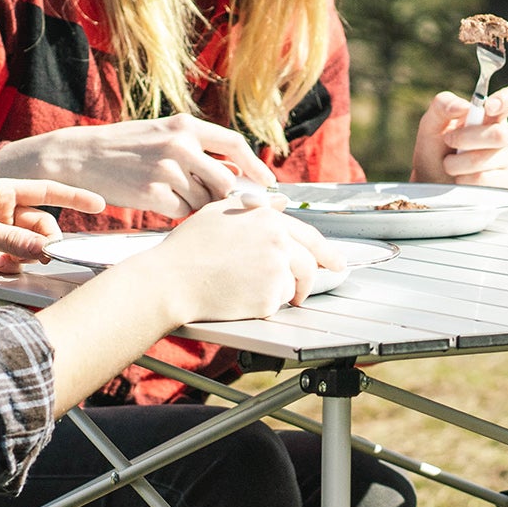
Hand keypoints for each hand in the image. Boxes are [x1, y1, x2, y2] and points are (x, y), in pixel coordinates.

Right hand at [0, 115, 271, 215]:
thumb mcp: (162, 136)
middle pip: (224, 181)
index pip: (234, 144)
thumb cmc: (125, 148)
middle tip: (212, 202)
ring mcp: (166, 170)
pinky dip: (175, 213)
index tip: (268, 183)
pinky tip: (156, 201)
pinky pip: (182, 213)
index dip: (255, 166)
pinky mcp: (153, 194)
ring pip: (203, 200)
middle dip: (222, 197)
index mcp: (184, 125)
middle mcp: (179, 144)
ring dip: (194, 205)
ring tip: (170, 193)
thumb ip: (198, 151)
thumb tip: (236, 175)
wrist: (79, 157)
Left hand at [0, 178, 103, 304]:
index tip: (100, 204)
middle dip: (46, 239)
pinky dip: (15, 268)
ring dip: (28, 255)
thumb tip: (45, 248)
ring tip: (13, 263)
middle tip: (46, 254)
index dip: (73, 197)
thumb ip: (10, 239)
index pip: (44, 191)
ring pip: (29, 246)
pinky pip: (15, 263)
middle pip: (41, 225)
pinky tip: (3, 269)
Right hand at [126, 191, 333, 324]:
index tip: (337, 262)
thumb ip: (256, 208)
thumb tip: (281, 203)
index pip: (310, 236)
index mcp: (268, 219)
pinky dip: (263, 303)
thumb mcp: (220, 212)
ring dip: (279, 290)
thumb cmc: (188, 247)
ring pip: (293, 284)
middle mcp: (277, 242)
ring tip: (250, 288)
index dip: (327, 251)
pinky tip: (239, 295)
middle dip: (311, 279)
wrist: (170, 280)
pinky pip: (276, 303)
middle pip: (310, 264)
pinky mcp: (267, 298)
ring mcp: (274, 270)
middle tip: (307, 290)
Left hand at [411, 83, 507, 186]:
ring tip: (449, 165)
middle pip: (500, 134)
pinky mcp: (506, 183)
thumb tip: (464, 106)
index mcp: (492, 114)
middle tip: (449, 140)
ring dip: (460, 163)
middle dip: (466, 138)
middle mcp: (505, 135)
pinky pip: (487, 180)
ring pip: (489, 159)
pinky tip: (460, 179)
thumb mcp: (431, 123)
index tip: (488, 107)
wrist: (432, 182)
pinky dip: (465, 180)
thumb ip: (443, 106)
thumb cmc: (436, 149)